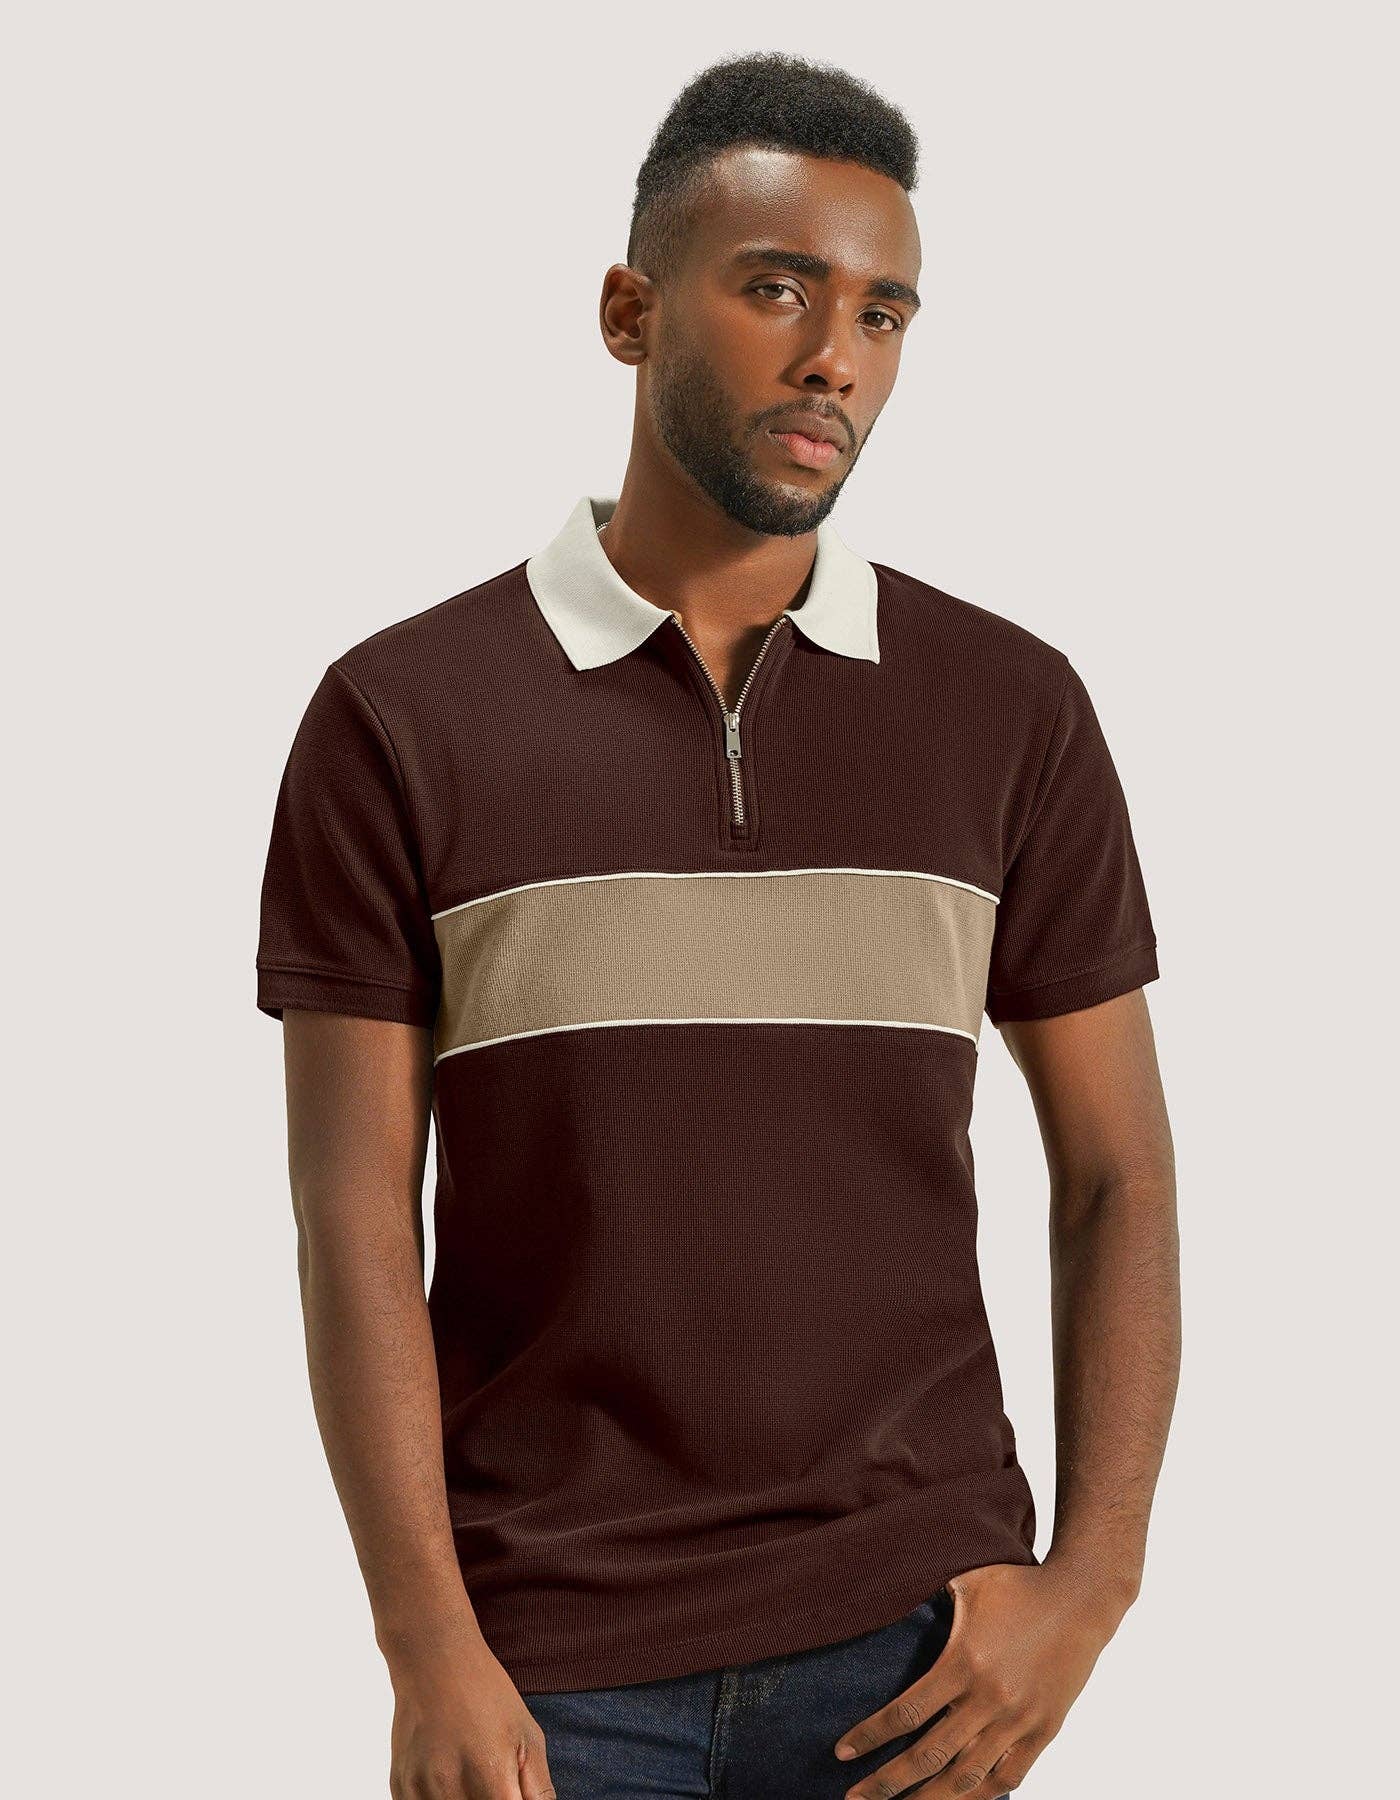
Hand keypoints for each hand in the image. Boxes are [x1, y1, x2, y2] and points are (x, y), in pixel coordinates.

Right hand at [386, 1626, 555, 1797]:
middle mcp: (452, 1789)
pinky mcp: (399, 1786)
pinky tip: (447, 1779)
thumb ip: (539, 1791)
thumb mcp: (529, 1737)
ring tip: (470, 1773)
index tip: (511, 1794)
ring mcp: (420, 1789)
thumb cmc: (488, 1694)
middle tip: (493, 1779)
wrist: (434, 1658)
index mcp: (492, 1779)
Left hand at [832, 1560, 1125, 1797]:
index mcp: (964, 1662)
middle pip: (928, 1756)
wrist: (1082, 1599)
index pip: (906, 1713)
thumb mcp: (965, 1581)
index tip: (842, 1752)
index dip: (870, 1736)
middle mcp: (989, 1699)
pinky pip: (1008, 1778)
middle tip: (854, 1798)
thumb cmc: (1017, 1584)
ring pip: (966, 1778)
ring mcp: (1019, 1721)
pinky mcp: (1044, 1732)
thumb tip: (880, 1588)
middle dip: (886, 1783)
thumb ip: (925, 1595)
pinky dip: (980, 1797)